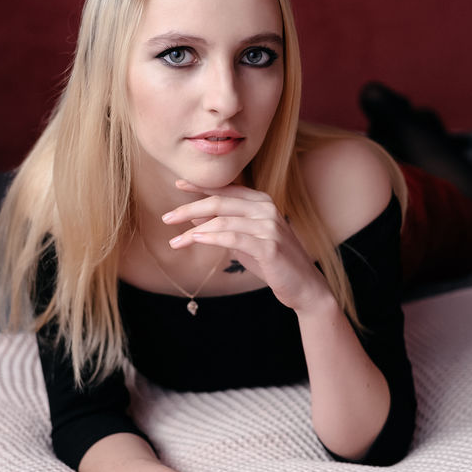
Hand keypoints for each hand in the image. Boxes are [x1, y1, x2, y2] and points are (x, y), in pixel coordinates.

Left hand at [163, 180, 333, 313]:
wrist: (304, 287)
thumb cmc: (273, 263)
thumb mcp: (244, 241)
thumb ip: (224, 227)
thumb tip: (194, 217)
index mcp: (261, 202)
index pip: (226, 188)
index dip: (200, 186)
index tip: (177, 185)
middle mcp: (266, 209)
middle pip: (220, 201)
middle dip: (189, 208)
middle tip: (167, 218)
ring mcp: (269, 226)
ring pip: (223, 221)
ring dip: (194, 232)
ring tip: (175, 242)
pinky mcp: (269, 246)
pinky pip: (233, 238)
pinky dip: (212, 238)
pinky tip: (195, 240)